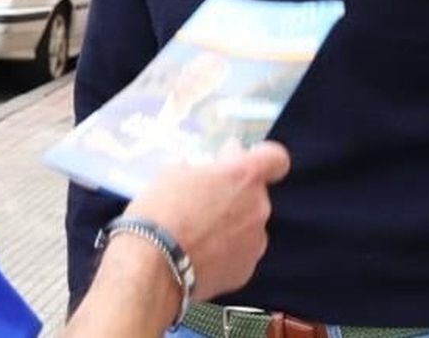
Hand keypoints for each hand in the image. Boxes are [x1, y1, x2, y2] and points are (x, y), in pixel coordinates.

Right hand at [125, 140, 289, 299]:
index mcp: (245, 176)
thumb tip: (219, 168)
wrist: (153, 265)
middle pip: (255, 194)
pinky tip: (200, 255)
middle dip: (234, 194)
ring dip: (231, 224)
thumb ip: (206, 169)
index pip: (276, 159)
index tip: (242, 161)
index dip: (263, 157)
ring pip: (248, 225)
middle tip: (204, 201)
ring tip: (198, 234)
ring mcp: (256, 242)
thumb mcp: (176, 172)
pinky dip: (225, 252)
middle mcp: (259, 207)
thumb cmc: (161, 209)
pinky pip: (240, 253)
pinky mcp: (246, 271)